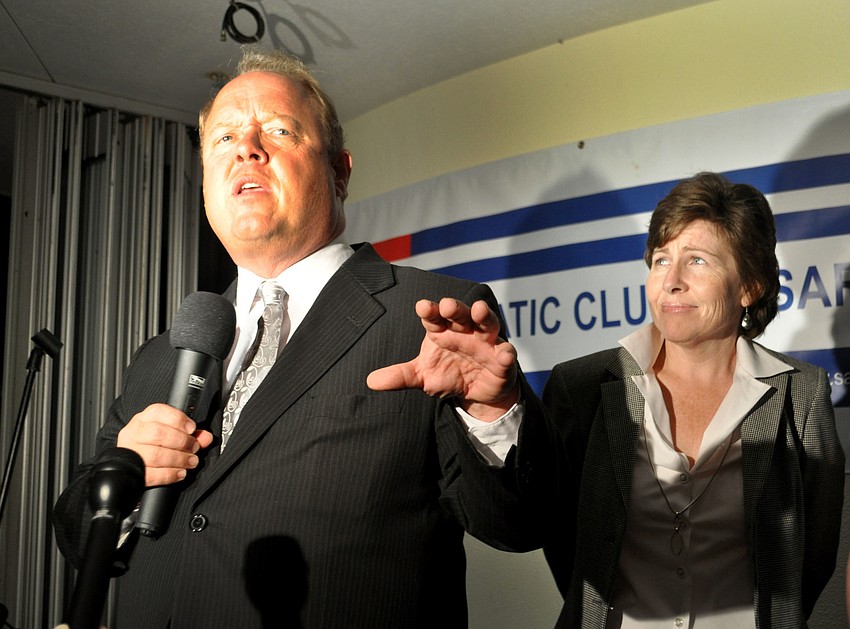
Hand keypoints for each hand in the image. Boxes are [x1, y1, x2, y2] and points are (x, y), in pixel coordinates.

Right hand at [116, 403, 212, 485]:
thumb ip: (189, 435)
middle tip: (193, 448)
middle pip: (157, 433)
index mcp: (143, 420)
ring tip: (191, 462)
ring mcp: (130, 453)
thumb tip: (206, 437)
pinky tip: (180, 473)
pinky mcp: (131, 472)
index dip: (177, 419)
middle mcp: (134, 433)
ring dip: (179, 459)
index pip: (157, 411)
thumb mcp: (169, 434)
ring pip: (155, 455)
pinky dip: (169, 474)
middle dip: (181, 441)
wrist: (126, 466)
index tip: (191, 428)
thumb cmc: (152, 445)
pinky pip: (151, 474)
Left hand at [367, 298, 518, 421]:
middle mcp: (465, 331)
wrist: (476, 393)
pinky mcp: (503, 360)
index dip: (430, 311)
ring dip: (484, 316)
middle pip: (461, 314)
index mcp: (443, 331)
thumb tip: (370, 381)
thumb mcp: (423, 377)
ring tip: (479, 311)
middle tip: (447, 305)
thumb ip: (400, 376)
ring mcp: (486, 343)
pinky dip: (507, 353)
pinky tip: (504, 354)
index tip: (422, 307)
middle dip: (455, 308)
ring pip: (488, 323)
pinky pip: (507, 353)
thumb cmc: (448, 374)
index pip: (434, 317)